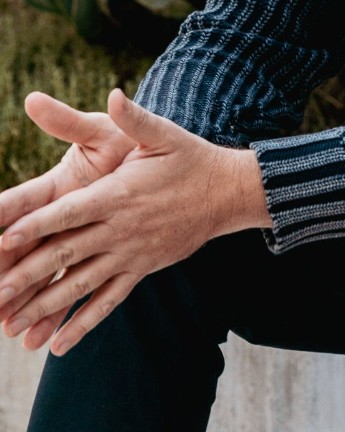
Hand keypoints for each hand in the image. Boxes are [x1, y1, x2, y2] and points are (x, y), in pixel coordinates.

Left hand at [0, 89, 268, 354]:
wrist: (226, 193)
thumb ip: (133, 117)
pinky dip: (82, 324)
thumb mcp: (162, 132)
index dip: (37, 224)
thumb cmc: (189, 157)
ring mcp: (131, 254)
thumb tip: (114, 95)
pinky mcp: (141, 270)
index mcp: (120, 193)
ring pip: (81, 286)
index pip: (70, 212)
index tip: (5, 238)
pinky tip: (56, 345)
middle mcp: (122, 228)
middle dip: (28, 274)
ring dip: (45, 306)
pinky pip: (108, 302)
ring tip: (13, 325)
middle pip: (68, 253)